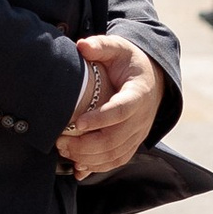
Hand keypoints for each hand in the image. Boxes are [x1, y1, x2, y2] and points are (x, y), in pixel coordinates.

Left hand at [57, 35, 161, 176]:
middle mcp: (142, 117)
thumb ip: (101, 45)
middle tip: (61, 141)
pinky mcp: (132, 144)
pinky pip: (117, 161)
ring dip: (88, 157)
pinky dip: (97, 167)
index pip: (122, 109)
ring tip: (63, 150)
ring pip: (115, 154)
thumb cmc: (128, 63)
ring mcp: (138, 133)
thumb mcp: (118, 48)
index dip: (101, 118)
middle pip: (116, 138)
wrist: (151, 80)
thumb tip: (82, 46)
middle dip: (87, 144)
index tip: (78, 122)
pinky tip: (78, 168)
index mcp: (139, 93)